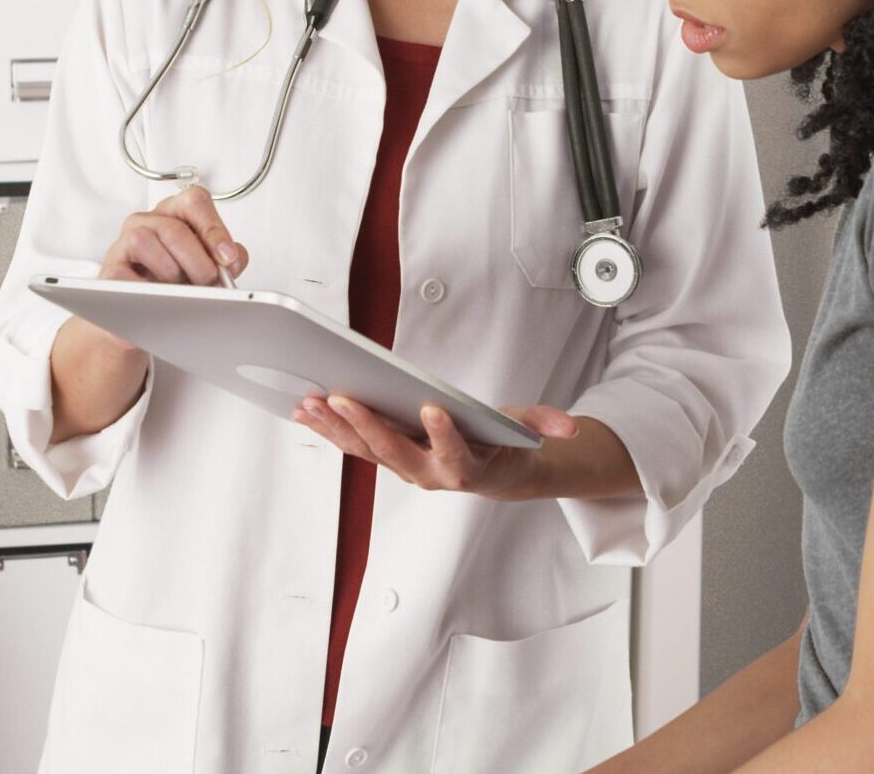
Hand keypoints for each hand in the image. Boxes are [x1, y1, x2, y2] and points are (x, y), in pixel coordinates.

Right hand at [98, 184, 245, 289]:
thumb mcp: (208, 265)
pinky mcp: (110, 267)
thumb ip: (227, 261)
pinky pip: (122, 272)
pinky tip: (158, 297)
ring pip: (144, 241)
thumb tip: (230, 263)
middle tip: (208, 283)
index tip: (227, 257)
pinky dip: (144, 287)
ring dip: (169, 271)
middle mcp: (149, 221)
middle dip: (197, 262)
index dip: (213, 229)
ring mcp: (125, 240)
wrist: (144, 312)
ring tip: (179, 290)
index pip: (194, 202)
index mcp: (176, 213)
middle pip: (174, 228)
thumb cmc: (178, 281)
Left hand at [290, 396, 579, 498]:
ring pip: (366, 452)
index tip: (433, 409)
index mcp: (467, 466)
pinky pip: (353, 447)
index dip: (444, 435)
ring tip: (310, 401)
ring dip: (336, 428)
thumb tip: (569, 427)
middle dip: (368, 425)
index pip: (455, 454)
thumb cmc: (503, 443)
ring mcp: (403, 468)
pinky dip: (328, 429)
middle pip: (396, 452)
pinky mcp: (385, 458)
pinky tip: (304, 408)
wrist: (492, 474)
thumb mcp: (528, 429)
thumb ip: (543, 424)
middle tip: (344, 397)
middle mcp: (429, 473)